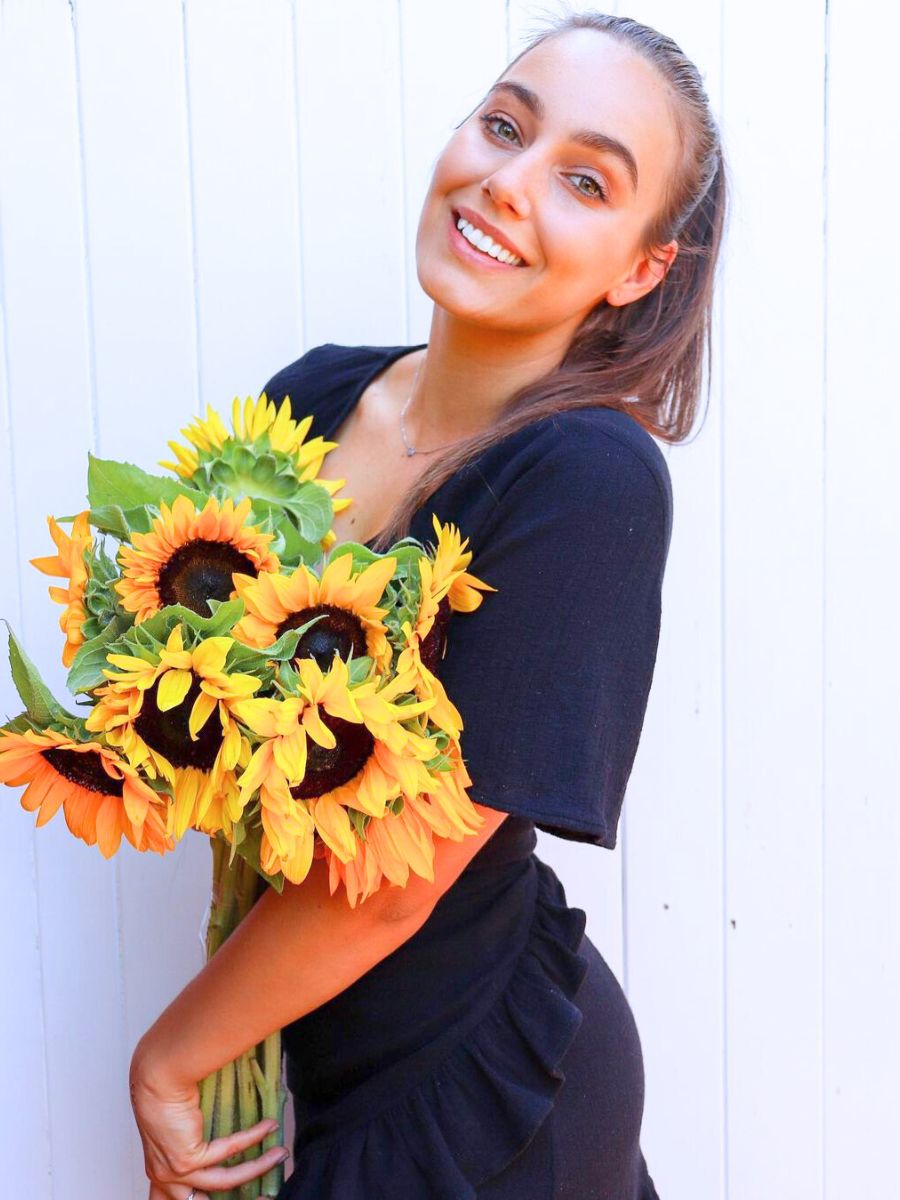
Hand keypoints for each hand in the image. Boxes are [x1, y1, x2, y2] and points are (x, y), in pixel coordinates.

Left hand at [130, 1055, 287, 1199]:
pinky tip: (268, 1127)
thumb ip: (192, 1141)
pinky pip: (228, 1151)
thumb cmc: (163, 1092)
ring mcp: (174, 1172)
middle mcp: (163, 1178)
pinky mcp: (186, 1159)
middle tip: (262, 1196)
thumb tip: (220, 1143)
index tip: (239, 1195)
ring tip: (278, 1155)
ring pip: (224, 1181)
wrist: (156, 1076)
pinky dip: (252, 1138)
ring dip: (256, 1168)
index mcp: (158, 1174)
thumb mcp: (174, 1125)